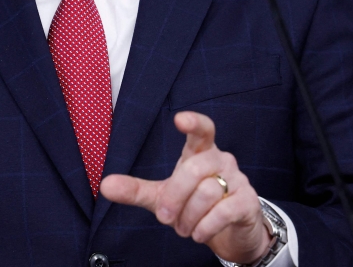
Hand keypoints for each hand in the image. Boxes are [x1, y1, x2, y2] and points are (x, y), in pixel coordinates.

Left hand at [100, 111, 271, 263]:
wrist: (230, 234)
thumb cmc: (194, 206)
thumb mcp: (162, 198)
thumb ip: (136, 190)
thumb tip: (105, 186)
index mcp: (200, 153)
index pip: (203, 129)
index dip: (193, 122)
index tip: (180, 119)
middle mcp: (221, 161)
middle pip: (193, 169)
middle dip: (174, 197)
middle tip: (167, 219)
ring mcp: (238, 180)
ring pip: (207, 192)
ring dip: (189, 217)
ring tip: (186, 229)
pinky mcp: (247, 202)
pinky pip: (224, 211)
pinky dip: (206, 226)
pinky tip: (200, 234)